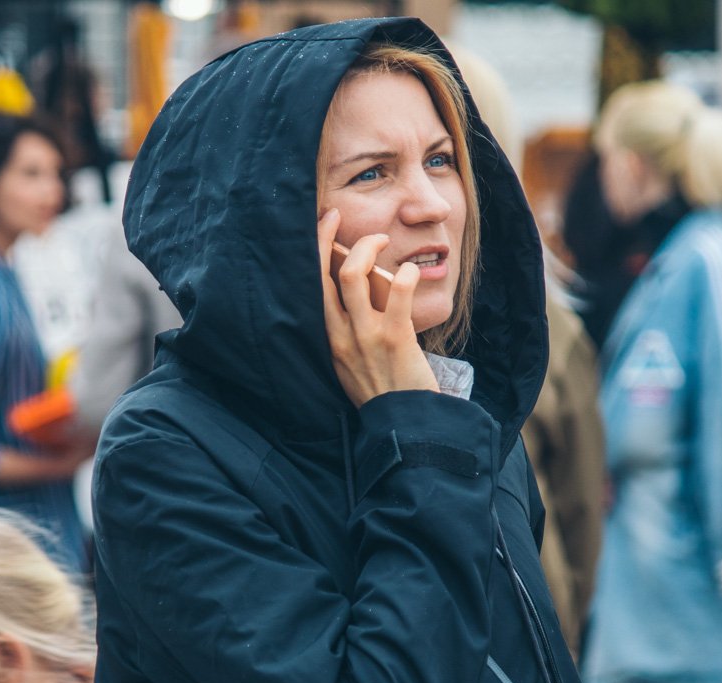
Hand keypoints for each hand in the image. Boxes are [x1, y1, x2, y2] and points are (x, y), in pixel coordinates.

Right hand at [318, 208, 438, 406]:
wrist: (400, 425)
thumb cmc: (378, 390)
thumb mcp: (348, 361)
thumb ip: (346, 328)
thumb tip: (357, 285)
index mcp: (326, 337)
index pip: (310, 284)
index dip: (313, 249)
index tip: (323, 224)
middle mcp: (340, 333)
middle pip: (324, 272)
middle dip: (328, 236)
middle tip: (338, 218)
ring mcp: (366, 335)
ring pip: (355, 274)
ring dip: (369, 247)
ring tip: (381, 241)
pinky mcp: (395, 337)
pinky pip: (399, 292)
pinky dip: (406, 274)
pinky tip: (411, 272)